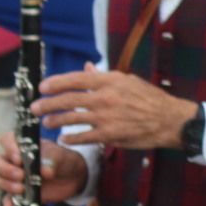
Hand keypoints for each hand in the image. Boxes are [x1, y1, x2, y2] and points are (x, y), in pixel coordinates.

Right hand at [0, 132, 88, 202]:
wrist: (73, 177)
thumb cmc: (64, 160)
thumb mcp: (62, 156)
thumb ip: (52, 161)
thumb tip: (45, 172)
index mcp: (22, 146)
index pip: (6, 140)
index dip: (8, 148)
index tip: (19, 158)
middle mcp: (13, 160)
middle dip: (4, 169)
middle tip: (21, 175)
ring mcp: (13, 177)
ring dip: (5, 184)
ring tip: (22, 189)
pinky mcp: (18, 193)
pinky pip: (6, 198)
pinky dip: (8, 203)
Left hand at [34, 63, 197, 149]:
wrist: (170, 120)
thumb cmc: (150, 99)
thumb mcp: (128, 81)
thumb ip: (104, 76)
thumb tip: (86, 67)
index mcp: (110, 81)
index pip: (75, 79)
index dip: (55, 83)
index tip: (43, 87)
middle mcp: (105, 97)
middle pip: (67, 99)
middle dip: (47, 104)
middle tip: (35, 107)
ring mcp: (106, 117)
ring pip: (71, 118)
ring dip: (55, 120)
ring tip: (46, 122)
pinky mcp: (109, 134)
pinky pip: (82, 137)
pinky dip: (70, 138)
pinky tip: (64, 138)